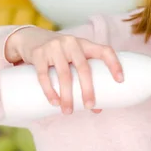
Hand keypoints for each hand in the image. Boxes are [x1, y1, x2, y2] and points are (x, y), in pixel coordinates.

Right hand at [5, 27, 122, 114]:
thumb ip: (82, 77)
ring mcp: (54, 47)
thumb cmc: (59, 54)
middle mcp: (71, 43)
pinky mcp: (38, 54)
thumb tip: (97, 108)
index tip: (120, 80)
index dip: (114, 64)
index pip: (104, 50)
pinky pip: (44, 75)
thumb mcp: (72, 57)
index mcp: (84, 44)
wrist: (29, 38)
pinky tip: (54, 102)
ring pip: (64, 74)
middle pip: (83, 68)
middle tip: (90, 106)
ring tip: (68, 111)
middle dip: (88, 89)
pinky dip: (50, 91)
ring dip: (67, 96)